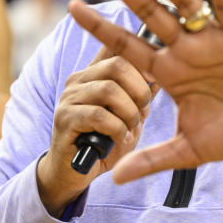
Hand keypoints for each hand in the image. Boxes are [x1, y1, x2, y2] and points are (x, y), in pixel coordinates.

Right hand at [36, 45, 155, 215]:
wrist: (74, 173)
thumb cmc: (104, 142)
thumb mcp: (128, 117)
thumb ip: (139, 97)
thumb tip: (158, 76)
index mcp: (94, 74)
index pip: (115, 48)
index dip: (140, 58)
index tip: (154, 78)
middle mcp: (78, 80)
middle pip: (116, 64)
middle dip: (139, 89)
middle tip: (145, 111)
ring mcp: (69, 98)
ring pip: (108, 89)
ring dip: (128, 112)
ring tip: (132, 128)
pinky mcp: (64, 119)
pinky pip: (98, 115)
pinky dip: (117, 129)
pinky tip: (121, 138)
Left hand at [68, 0, 222, 184]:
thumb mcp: (188, 150)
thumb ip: (152, 158)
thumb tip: (115, 178)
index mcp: (168, 72)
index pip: (126, 46)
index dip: (100, 27)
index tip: (72, 7)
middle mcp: (184, 49)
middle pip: (148, 14)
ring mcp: (210, 39)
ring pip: (183, 4)